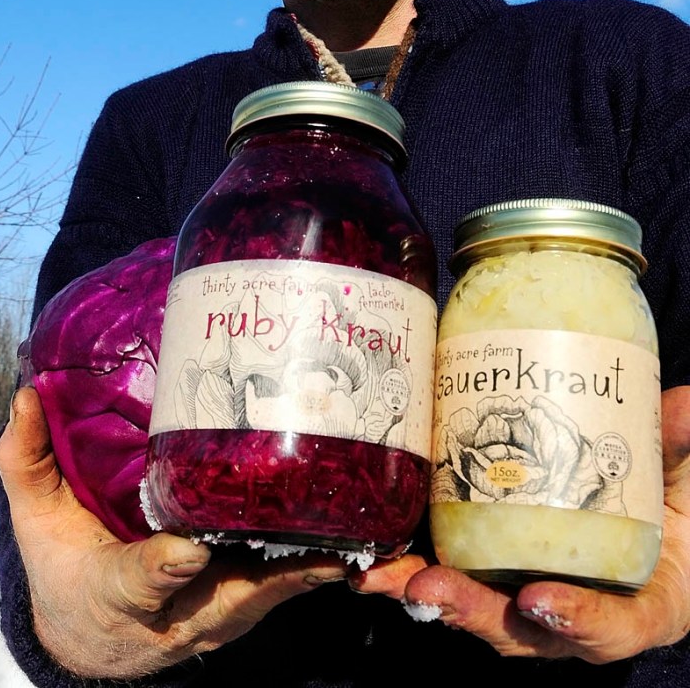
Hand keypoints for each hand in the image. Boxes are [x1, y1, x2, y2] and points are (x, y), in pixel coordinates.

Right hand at [0, 387, 345, 678]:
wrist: (94, 637)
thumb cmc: (67, 569)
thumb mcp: (37, 523)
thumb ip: (28, 462)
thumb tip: (27, 395)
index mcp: (116, 593)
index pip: (140, 580)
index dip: (165, 568)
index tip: (188, 550)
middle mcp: (172, 616)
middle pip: (225, 601)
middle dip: (273, 578)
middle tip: (320, 547)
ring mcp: (212, 618)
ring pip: (265, 600)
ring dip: (308, 573)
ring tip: (353, 539)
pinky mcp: (240, 610)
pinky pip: (281, 593)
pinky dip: (316, 571)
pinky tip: (353, 543)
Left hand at [350, 386, 689, 662]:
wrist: (662, 527)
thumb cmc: (679, 515)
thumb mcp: (686, 486)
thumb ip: (680, 449)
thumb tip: (684, 404)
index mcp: (639, 606)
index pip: (612, 630)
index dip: (578, 621)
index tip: (541, 601)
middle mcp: (577, 613)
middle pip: (522, 631)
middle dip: (471, 611)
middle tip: (426, 589)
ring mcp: (530, 597)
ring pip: (477, 608)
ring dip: (425, 594)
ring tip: (378, 577)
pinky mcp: (495, 571)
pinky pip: (456, 576)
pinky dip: (414, 571)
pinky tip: (375, 558)